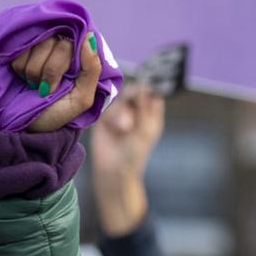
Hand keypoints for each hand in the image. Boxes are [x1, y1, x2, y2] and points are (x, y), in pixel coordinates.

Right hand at [14, 32, 102, 133]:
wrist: (27, 127)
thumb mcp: (81, 98)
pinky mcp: (19, 48)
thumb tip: (89, 35)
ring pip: (36, 43)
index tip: (59, 84)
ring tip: (35, 85)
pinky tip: (23, 77)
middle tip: (46, 89)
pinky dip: (20, 67)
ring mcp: (38, 45)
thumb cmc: (57, 113)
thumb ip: (92, 69)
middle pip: (53, 42)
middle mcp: (59, 45)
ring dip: (33, 71)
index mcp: (78, 55)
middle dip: (48, 72)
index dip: (62, 64)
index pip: (72, 41)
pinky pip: (19, 48)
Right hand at [89, 87, 166, 235]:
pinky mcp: (104, 117)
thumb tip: (144, 85)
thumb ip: (145, 107)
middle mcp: (135, 110)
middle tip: (134, 106)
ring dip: (123, 111)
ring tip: (124, 129)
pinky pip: (107, 106)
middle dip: (133, 97)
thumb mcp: (146, 130)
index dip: (148, 88)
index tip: (145, 90)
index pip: (151, 91)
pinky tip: (113, 128)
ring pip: (120, 97)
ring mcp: (119, 112)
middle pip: (134, 90)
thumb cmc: (135, 154)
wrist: (114, 170)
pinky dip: (112, 115)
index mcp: (150, 112)